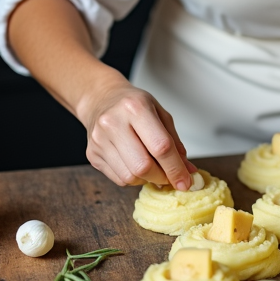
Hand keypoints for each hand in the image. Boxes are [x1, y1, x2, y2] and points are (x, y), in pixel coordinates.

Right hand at [77, 76, 195, 189]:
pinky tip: (136, 165)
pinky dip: (133, 178)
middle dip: (161, 177)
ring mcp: (99, 140)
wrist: (101, 99)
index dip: (176, 168)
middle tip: (170, 176)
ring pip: (129, 177)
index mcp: (136, 108)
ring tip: (152, 168)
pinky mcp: (92, 154)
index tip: (185, 182)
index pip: (160, 147)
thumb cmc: (133, 105)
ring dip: (147, 179)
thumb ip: (175, 142)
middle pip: (143, 166)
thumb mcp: (160, 114)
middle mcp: (114, 123)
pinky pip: (118, 179)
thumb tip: (187, 171)